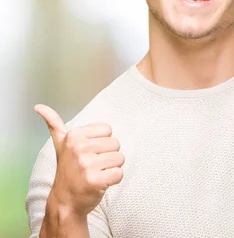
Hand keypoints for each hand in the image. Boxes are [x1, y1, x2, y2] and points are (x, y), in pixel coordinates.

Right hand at [34, 104, 124, 218]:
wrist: (64, 201)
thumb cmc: (67, 169)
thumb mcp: (60, 144)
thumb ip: (54, 124)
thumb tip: (39, 106)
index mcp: (74, 136)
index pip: (108, 130)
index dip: (102, 142)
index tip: (89, 152)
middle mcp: (79, 148)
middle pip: (116, 144)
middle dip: (108, 156)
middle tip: (92, 166)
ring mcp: (86, 165)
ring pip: (120, 159)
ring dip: (112, 168)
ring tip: (96, 173)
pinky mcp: (95, 181)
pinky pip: (119, 174)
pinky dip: (114, 180)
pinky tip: (100, 183)